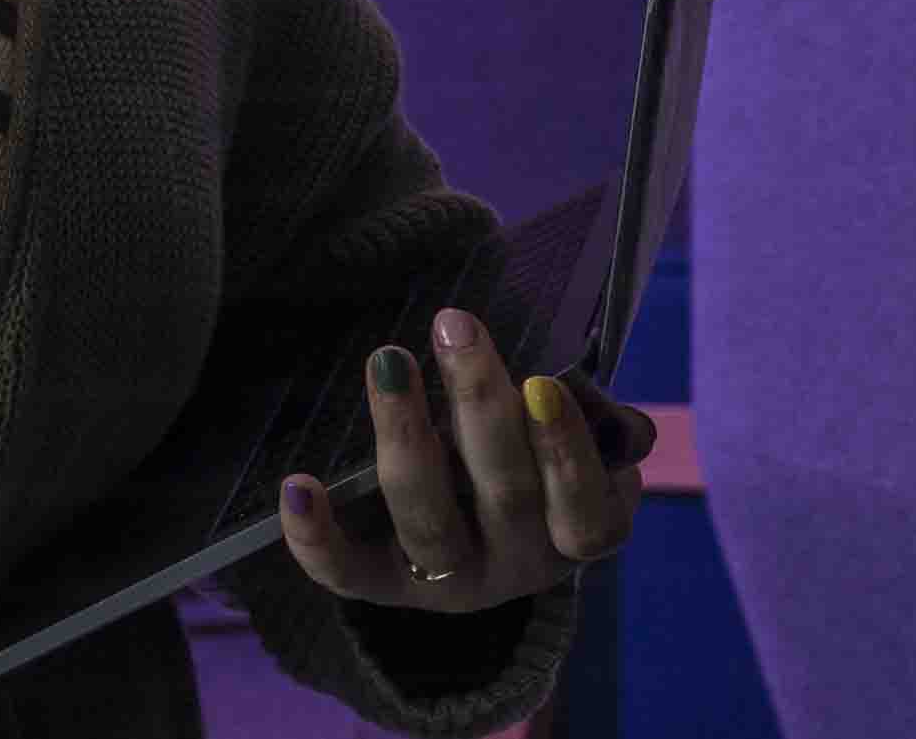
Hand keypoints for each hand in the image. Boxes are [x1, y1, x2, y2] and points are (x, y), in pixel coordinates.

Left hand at [278, 307, 660, 613]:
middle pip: (504, 495)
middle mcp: (516, 568)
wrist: (471, 543)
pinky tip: (298, 484)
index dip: (566, 450)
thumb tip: (617, 419)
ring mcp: (446, 583)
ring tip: (389, 361)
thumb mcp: (572, 448)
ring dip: (407, 437)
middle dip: (481, 405)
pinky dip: (318, 535)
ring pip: (428, 522)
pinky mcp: (380, 588)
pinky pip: (346, 573)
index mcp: (575, 536)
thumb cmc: (530, 465)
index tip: (541, 380)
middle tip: (456, 327)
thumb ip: (595, 428)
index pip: (586, 510)